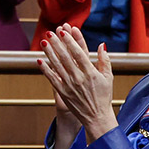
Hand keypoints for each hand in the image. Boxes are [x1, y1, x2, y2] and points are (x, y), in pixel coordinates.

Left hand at [37, 25, 117, 142]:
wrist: (97, 117)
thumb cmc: (103, 96)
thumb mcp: (108, 77)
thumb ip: (105, 60)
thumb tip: (102, 44)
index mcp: (90, 72)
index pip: (79, 53)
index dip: (70, 41)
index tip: (64, 31)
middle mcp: (79, 78)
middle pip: (65, 57)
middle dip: (57, 44)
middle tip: (50, 33)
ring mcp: (69, 85)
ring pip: (57, 66)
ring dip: (49, 53)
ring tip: (44, 42)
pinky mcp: (63, 92)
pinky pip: (52, 79)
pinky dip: (46, 69)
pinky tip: (40, 60)